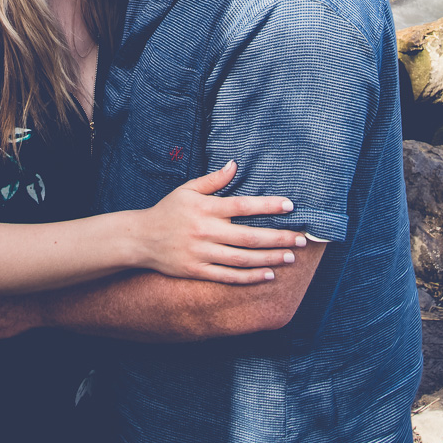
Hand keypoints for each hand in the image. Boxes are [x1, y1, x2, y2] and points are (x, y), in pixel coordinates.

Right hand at [133, 160, 306, 284]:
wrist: (141, 239)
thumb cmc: (168, 211)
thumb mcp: (187, 190)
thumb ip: (213, 180)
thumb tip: (235, 165)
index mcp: (205, 208)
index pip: (243, 206)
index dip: (268, 206)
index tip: (290, 206)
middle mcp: (205, 231)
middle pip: (249, 236)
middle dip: (278, 238)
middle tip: (301, 239)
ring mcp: (201, 254)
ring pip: (242, 259)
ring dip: (269, 258)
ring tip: (290, 257)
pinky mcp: (197, 272)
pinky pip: (228, 276)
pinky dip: (250, 277)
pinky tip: (269, 274)